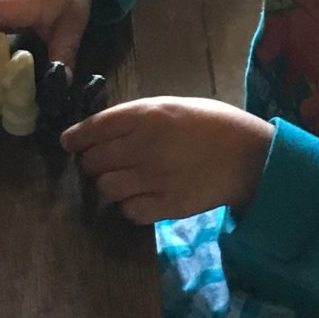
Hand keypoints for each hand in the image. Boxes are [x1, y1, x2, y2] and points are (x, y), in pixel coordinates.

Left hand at [62, 97, 273, 225]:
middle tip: (101, 164)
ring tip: (123, 182)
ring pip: (106, 188)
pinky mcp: (166, 206)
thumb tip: (101, 131)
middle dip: (92, 163)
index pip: (93, 128)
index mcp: (145, 115)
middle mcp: (144, 145)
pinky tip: (142, 197)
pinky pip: (128, 211)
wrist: (248, 156)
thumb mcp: (173, 106)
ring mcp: (153, 178)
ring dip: (108, 186)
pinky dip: (129, 206)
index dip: (76, 138)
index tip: (70, 143)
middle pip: (93, 161)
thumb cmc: (212, 125)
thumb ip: (137, 117)